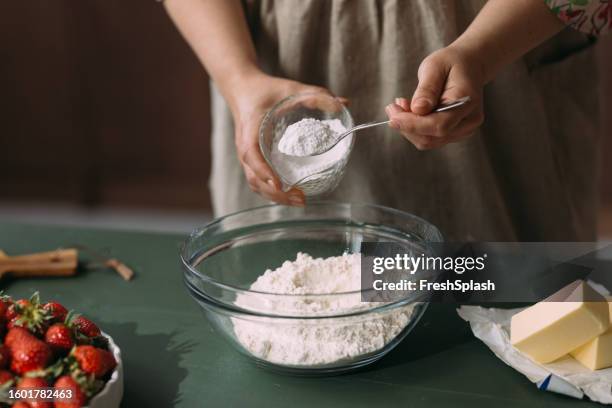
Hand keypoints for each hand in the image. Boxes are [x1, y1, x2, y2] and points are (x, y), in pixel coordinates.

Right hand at [228, 73, 337, 205]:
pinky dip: (272, 191)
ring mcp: (246, 155)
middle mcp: (244, 146)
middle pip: (254, 178)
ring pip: (255, 183)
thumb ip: (316, 95)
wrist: (242, 89)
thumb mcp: (291, 88)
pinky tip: (290, 195)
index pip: (251, 154)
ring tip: (300, 201)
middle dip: (276, 193)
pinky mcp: (251, 159)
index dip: (263, 171)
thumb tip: (345, 103)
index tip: (279, 183)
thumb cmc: (265, 89)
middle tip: (301, 198)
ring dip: (275, 197)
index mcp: (250, 130)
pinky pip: (257, 180)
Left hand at [385, 46, 484, 149]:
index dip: (413, 125)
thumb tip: (417, 110)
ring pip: (428, 141)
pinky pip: (429, 138)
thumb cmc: (451, 63)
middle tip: (393, 107)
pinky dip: (414, 128)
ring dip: (408, 128)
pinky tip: (410, 112)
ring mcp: (463, 129)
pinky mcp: (454, 133)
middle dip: (406, 126)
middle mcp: (469, 121)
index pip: (439, 124)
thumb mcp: (435, 66)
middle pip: (432, 137)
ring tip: (401, 105)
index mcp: (467, 102)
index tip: (393, 117)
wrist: (469, 65)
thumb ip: (427, 89)